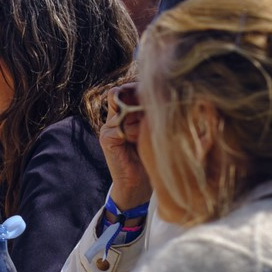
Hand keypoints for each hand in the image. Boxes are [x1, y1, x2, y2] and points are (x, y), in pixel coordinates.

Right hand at [99, 84, 150, 210]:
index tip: (156, 91)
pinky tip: (139, 144)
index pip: (127, 88)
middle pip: (122, 93)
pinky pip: (121, 126)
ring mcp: (108, 127)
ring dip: (139, 119)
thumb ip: (151, 112)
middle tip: (152, 110)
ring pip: (124, 109)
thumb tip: (164, 93)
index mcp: (125, 113)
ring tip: (146, 134)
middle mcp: (114, 117)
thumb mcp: (153, 129)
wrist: (138, 184)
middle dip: (139, 98)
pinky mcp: (106, 138)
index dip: (139, 87)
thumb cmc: (150, 156)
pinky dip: (134, 133)